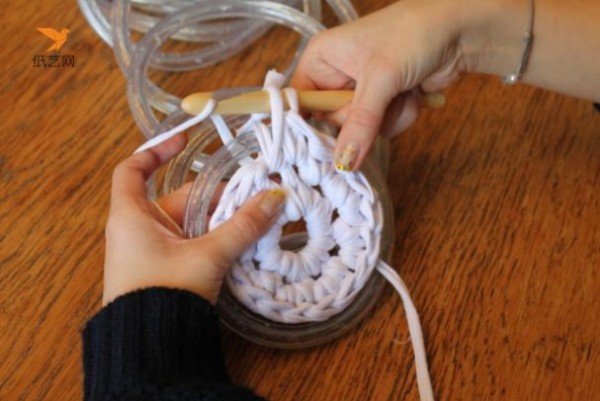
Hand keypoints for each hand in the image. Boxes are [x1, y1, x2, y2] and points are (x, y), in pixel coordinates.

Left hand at [103, 136, 284, 304]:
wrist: (150, 346)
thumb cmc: (164, 293)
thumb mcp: (208, 255)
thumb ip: (242, 226)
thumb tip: (275, 197)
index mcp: (131, 216)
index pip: (133, 170)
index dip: (156, 151)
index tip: (185, 141)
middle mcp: (136, 229)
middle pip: (177, 198)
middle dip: (213, 196)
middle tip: (248, 196)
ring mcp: (149, 250)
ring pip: (188, 222)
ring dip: (217, 220)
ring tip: (251, 219)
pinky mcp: (162, 269)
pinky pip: (189, 242)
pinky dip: (211, 238)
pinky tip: (237, 243)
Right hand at [292, 0, 463, 170]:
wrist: (459, 31)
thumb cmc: (412, 36)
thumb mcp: (380, 78)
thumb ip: (359, 123)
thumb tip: (343, 163)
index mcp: (320, 60)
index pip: (297, 102)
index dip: (305, 125)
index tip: (319, 146)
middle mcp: (334, 78)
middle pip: (329, 123)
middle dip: (359, 120)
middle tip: (377, 101)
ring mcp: (359, 93)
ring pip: (357, 131)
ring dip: (384, 119)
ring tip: (401, 92)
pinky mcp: (381, 105)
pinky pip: (379, 130)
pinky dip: (398, 117)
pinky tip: (412, 96)